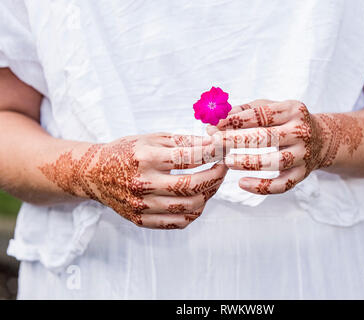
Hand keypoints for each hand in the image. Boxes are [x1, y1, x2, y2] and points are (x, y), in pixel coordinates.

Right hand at [39, 133, 225, 228]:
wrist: (94, 173)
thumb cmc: (126, 152)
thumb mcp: (151, 138)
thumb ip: (182, 141)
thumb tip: (213, 143)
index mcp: (145, 158)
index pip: (188, 157)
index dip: (212, 153)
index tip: (223, 149)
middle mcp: (142, 184)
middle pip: (192, 185)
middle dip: (216, 176)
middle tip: (223, 167)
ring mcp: (141, 205)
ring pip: (189, 207)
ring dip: (208, 194)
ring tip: (211, 183)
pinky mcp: (141, 220)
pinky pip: (178, 223)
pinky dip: (194, 212)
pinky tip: (197, 199)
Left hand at [207, 100, 327, 194]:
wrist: (321, 140)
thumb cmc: (286, 122)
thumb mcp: (272, 108)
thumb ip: (245, 111)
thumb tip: (217, 120)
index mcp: (293, 110)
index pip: (262, 114)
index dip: (237, 120)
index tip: (215, 125)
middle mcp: (301, 131)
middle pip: (267, 137)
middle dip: (238, 140)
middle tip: (215, 142)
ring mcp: (303, 154)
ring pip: (275, 162)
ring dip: (249, 162)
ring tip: (227, 161)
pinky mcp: (302, 174)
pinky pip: (281, 185)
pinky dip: (261, 187)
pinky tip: (242, 184)